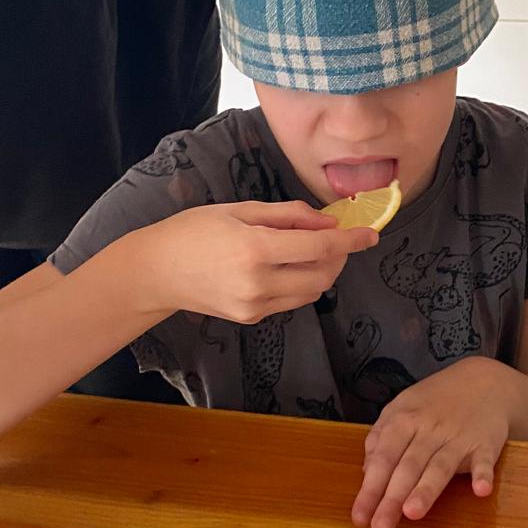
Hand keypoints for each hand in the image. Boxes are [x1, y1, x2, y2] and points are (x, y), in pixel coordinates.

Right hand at [133, 201, 376, 321]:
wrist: (157, 271)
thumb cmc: (194, 230)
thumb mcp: (241, 209)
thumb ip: (288, 215)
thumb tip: (327, 221)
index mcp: (256, 249)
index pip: (319, 248)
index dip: (350, 241)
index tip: (371, 234)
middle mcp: (259, 282)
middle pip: (323, 275)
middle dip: (339, 257)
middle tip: (338, 238)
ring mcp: (255, 305)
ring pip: (312, 292)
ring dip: (324, 272)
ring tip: (313, 250)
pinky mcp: (252, 318)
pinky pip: (291, 300)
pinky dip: (301, 282)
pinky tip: (288, 266)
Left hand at [350, 358, 513, 527]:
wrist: (484, 381)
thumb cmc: (436, 401)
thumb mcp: (402, 409)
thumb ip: (381, 438)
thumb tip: (366, 471)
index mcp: (404, 421)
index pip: (383, 459)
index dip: (370, 489)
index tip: (360, 517)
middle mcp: (429, 429)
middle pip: (408, 467)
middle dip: (392, 499)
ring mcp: (458, 437)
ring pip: (440, 466)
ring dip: (427, 489)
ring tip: (413, 513)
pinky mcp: (486, 443)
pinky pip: (484, 460)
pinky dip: (483, 474)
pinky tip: (480, 490)